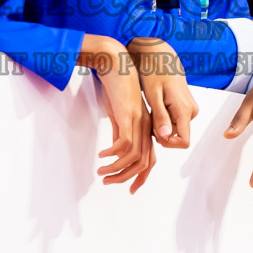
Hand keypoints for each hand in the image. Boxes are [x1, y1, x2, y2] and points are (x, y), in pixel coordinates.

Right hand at [80, 34, 154, 191]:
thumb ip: (120, 131)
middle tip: (108, 182)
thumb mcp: (119, 114)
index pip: (150, 160)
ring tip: (101, 171)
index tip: (129, 189)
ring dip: (117, 168)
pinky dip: (114, 153)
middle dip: (126, 177)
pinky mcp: (128, 115)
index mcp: (146, 128)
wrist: (115, 64)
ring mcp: (138, 121)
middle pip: (143, 163)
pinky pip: (125, 142)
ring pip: (134, 156)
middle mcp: (146, 127)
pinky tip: (102, 154)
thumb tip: (115, 151)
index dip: (141, 177)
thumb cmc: (116, 88)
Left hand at [128, 37, 197, 148]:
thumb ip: (160, 116)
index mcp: (184, 110)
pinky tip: (154, 106)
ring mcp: (190, 108)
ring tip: (150, 108)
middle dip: (160, 131)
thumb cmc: (154, 71)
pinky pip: (175, 120)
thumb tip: (165, 136)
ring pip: (174, 128)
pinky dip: (163, 118)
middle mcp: (191, 111)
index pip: (183, 142)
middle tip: (147, 115)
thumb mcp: (153, 95)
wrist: (161, 55)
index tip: (153, 133)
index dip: (168, 143)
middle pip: (176, 135)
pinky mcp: (186, 106)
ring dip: (161, 124)